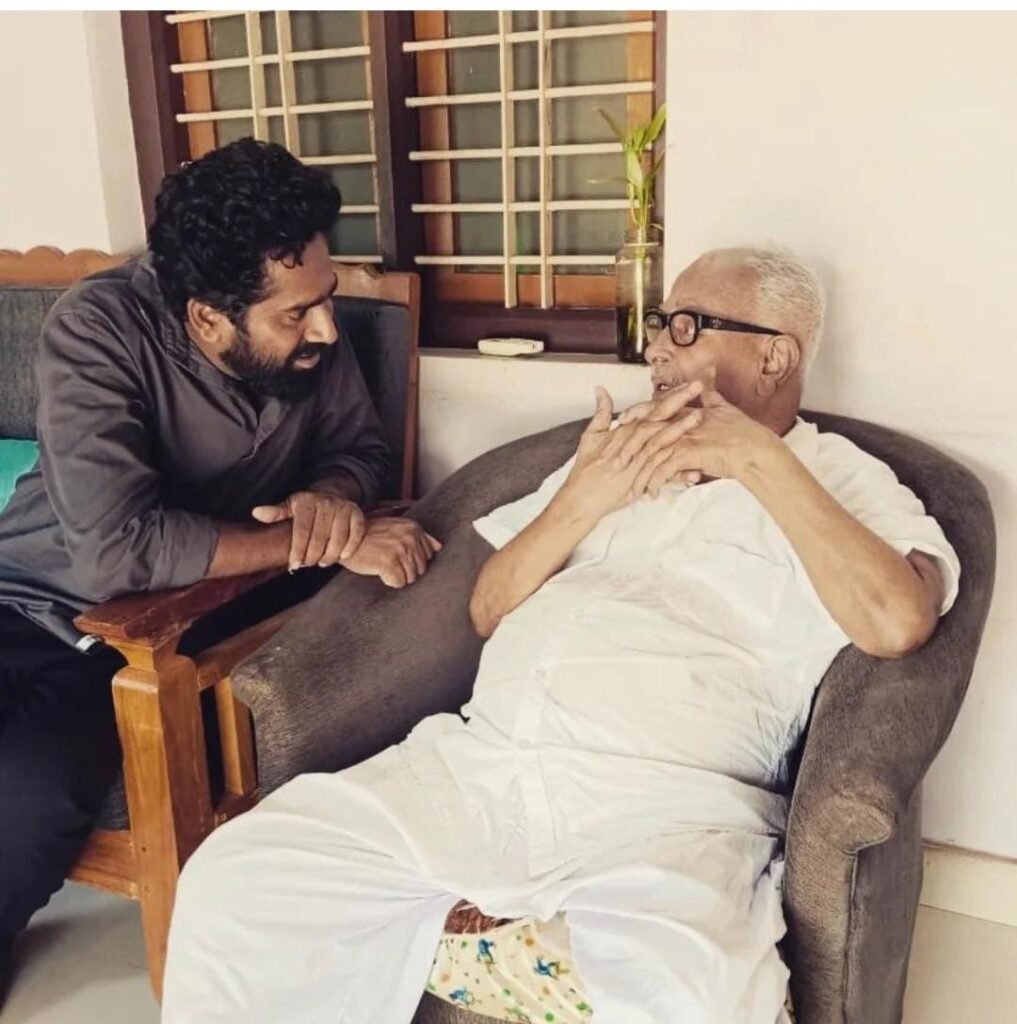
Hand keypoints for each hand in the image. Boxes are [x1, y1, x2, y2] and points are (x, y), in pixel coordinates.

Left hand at [251, 491, 365, 571]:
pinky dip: (349, 548)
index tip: (293, 565)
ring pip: (338, 539)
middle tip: (308, 565)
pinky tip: (341, 557)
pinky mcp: (357, 514)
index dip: (297, 551)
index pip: (301, 532)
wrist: (332, 493)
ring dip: (330, 555)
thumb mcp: (290, 507)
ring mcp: (343, 508)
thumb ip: (276, 513)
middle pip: (320, 538)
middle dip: (312, 556)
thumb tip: (257, 513)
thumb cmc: (307, 507)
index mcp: (307, 502)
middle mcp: (326, 503)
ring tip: (323, 563)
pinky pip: (355, 535)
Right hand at [340, 517, 441, 587]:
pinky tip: (379, 571)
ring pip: (411, 578)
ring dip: (397, 576)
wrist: (344, 537)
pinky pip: (398, 583)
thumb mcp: (396, 527)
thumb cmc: (369, 535)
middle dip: (406, 569)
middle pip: (421, 568)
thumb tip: (438, 547)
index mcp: (414, 528)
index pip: (428, 555)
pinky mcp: (389, 562)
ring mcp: (400, 549)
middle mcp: (410, 537)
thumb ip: (420, 536)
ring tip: (383, 565)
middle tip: (388, 561)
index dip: (412, 560)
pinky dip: (388, 581)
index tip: (397, 555)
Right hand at [556, 386, 703, 522]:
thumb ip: (601, 412)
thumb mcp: (590, 437)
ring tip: (697, 418)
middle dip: (676, 403)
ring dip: (678, 430)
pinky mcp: (635, 484)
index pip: (647, 409)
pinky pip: (658, 475)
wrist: (580, 499)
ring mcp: (632, 465)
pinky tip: (694, 470)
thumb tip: (601, 390)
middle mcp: (627, 446)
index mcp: (620, 433)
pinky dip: (676, 473)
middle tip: (696, 388)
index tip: (685, 384)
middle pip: (654, 420)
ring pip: (657, 443)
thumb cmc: (586, 470)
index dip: (667, 396)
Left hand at [622, 388, 782, 495]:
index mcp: (687, 410)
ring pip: (652, 451)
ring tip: (630, 483)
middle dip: (628, 442)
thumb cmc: (743, 433)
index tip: (621, 421)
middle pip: (646, 428)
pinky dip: (656, 482)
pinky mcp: (691, 453)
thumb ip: (711, 398)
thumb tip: (706, 386)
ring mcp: (685, 437)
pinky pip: (665, 469)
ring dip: (640, 469)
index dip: (637, 413)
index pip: (655, 408)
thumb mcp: (725, 410)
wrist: (756, 451)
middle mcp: (683, 422)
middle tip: (614, 457)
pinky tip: (650, 492)